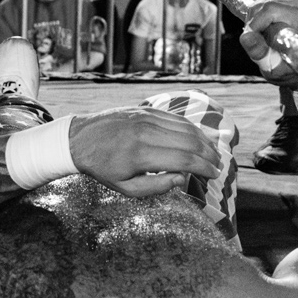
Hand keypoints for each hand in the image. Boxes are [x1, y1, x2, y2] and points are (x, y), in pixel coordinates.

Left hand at [69, 106, 222, 198]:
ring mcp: (145, 117)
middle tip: (218, 165)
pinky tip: (198, 138)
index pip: (183, 159)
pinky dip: (190, 128)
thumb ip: (156, 187)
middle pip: (189, 141)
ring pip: (184, 126)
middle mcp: (145, 132)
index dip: (203, 168)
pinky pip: (174, 117)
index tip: (214, 174)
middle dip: (208, 154)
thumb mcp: (125, 188)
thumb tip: (182, 178)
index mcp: (139, 154)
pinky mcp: (144, 109)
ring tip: (213, 153)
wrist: (79, 139)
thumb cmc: (102, 168)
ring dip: (203, 140)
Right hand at [239, 0, 297, 85]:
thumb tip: (246, 37)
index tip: (250, 38)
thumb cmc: (293, 69)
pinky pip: (266, 0)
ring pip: (264, 2)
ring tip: (263, 36)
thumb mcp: (274, 68)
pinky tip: (268, 28)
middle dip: (254, 23)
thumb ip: (259, 52)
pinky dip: (261, 15)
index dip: (254, 24)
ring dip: (256, 19)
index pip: (271, 10)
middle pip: (266, 5)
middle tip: (256, 40)